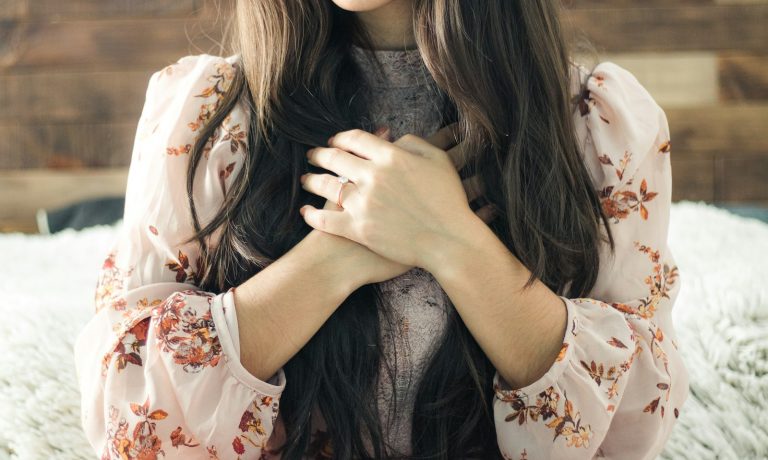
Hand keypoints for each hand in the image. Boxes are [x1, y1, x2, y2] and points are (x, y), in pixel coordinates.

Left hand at [299, 123, 497, 274]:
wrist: (449, 240)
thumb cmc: (449, 201)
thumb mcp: (439, 161)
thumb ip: (414, 143)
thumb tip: (391, 139)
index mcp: (391, 156)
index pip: (355, 139)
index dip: (341, 137)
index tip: (334, 141)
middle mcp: (372, 176)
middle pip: (335, 158)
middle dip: (320, 155)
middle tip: (312, 155)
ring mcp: (363, 203)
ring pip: (326, 186)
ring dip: (312, 180)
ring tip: (306, 179)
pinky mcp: (358, 229)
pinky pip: (326, 219)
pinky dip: (313, 215)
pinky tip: (305, 212)